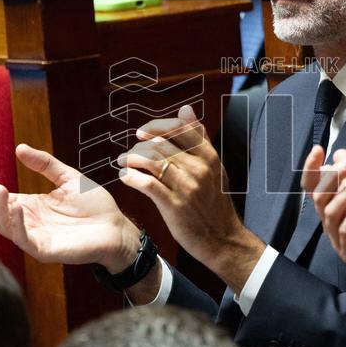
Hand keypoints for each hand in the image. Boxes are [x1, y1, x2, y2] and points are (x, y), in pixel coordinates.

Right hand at [0, 144, 139, 273]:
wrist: (116, 227)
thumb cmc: (95, 205)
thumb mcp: (68, 178)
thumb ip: (45, 164)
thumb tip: (20, 148)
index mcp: (33, 207)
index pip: (3, 199)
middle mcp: (30, 223)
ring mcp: (35, 238)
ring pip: (5, 227)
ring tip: (1, 190)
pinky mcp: (44, 251)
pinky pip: (23, 239)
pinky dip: (17, 223)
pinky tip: (18, 206)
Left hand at [118, 105, 263, 291]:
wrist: (222, 238)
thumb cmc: (214, 202)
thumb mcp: (213, 167)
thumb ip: (199, 138)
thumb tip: (186, 108)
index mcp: (209, 156)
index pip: (180, 128)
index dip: (156, 126)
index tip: (142, 133)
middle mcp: (199, 168)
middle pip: (161, 144)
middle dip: (139, 146)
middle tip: (128, 154)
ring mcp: (187, 187)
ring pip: (151, 162)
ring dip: (131, 160)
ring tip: (123, 163)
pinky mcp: (174, 206)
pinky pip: (146, 184)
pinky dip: (131, 178)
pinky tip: (125, 178)